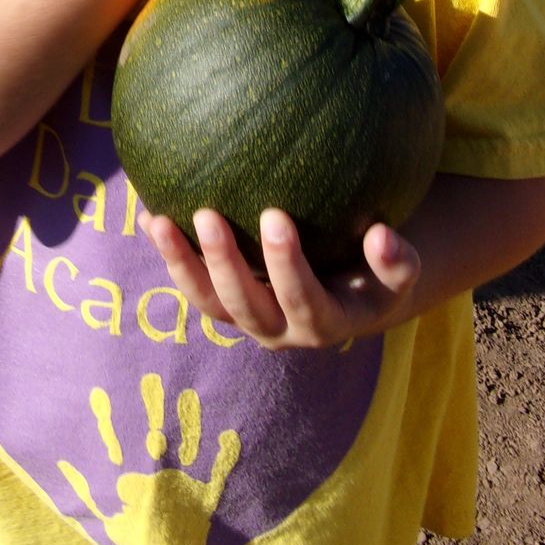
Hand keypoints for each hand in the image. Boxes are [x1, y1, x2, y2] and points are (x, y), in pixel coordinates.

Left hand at [139, 207, 420, 349]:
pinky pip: (192, 284)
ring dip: (181, 265)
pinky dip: (169, 256)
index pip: (303, 301)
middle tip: (208, 214)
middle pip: (245, 306)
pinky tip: (148, 217)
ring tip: (159, 222)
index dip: (286, 266)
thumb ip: (396, 261)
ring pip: (208, 303)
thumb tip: (383, 236)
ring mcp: (246, 318)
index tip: (275, 215)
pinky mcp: (222, 303)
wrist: (346, 295)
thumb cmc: (372, 272)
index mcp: (323, 323)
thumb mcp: (395, 275)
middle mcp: (279, 330)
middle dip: (224, 263)